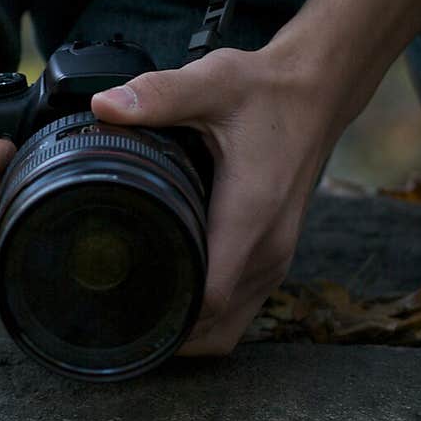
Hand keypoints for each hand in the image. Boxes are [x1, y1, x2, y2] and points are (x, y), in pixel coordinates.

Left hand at [92, 0, 420, 354]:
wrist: (315, 93)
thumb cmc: (264, 92)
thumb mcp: (212, 83)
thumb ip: (159, 95)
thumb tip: (104, 107)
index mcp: (250, 217)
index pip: (210, 298)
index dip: (166, 318)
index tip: (118, 319)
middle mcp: (267, 249)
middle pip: (215, 327)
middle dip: (165, 336)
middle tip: (110, 325)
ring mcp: (275, 259)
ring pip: (229, 327)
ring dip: (186, 333)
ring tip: (133, 320)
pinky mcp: (274, 258)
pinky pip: (240, 311)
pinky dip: (207, 319)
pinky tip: (171, 300)